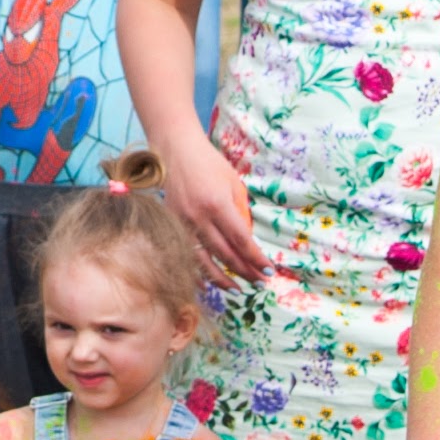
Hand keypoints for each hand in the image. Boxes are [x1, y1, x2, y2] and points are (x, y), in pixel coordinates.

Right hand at [164, 131, 269, 279]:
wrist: (174, 149)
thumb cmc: (209, 163)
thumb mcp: (233, 184)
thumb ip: (241, 213)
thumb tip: (247, 241)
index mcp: (217, 204)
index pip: (241, 240)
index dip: (256, 259)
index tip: (269, 271)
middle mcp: (198, 217)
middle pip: (225, 253)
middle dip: (245, 271)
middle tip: (260, 282)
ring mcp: (182, 222)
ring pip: (204, 260)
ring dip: (223, 278)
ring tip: (238, 289)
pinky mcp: (171, 223)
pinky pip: (187, 253)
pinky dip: (198, 270)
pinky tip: (209, 281)